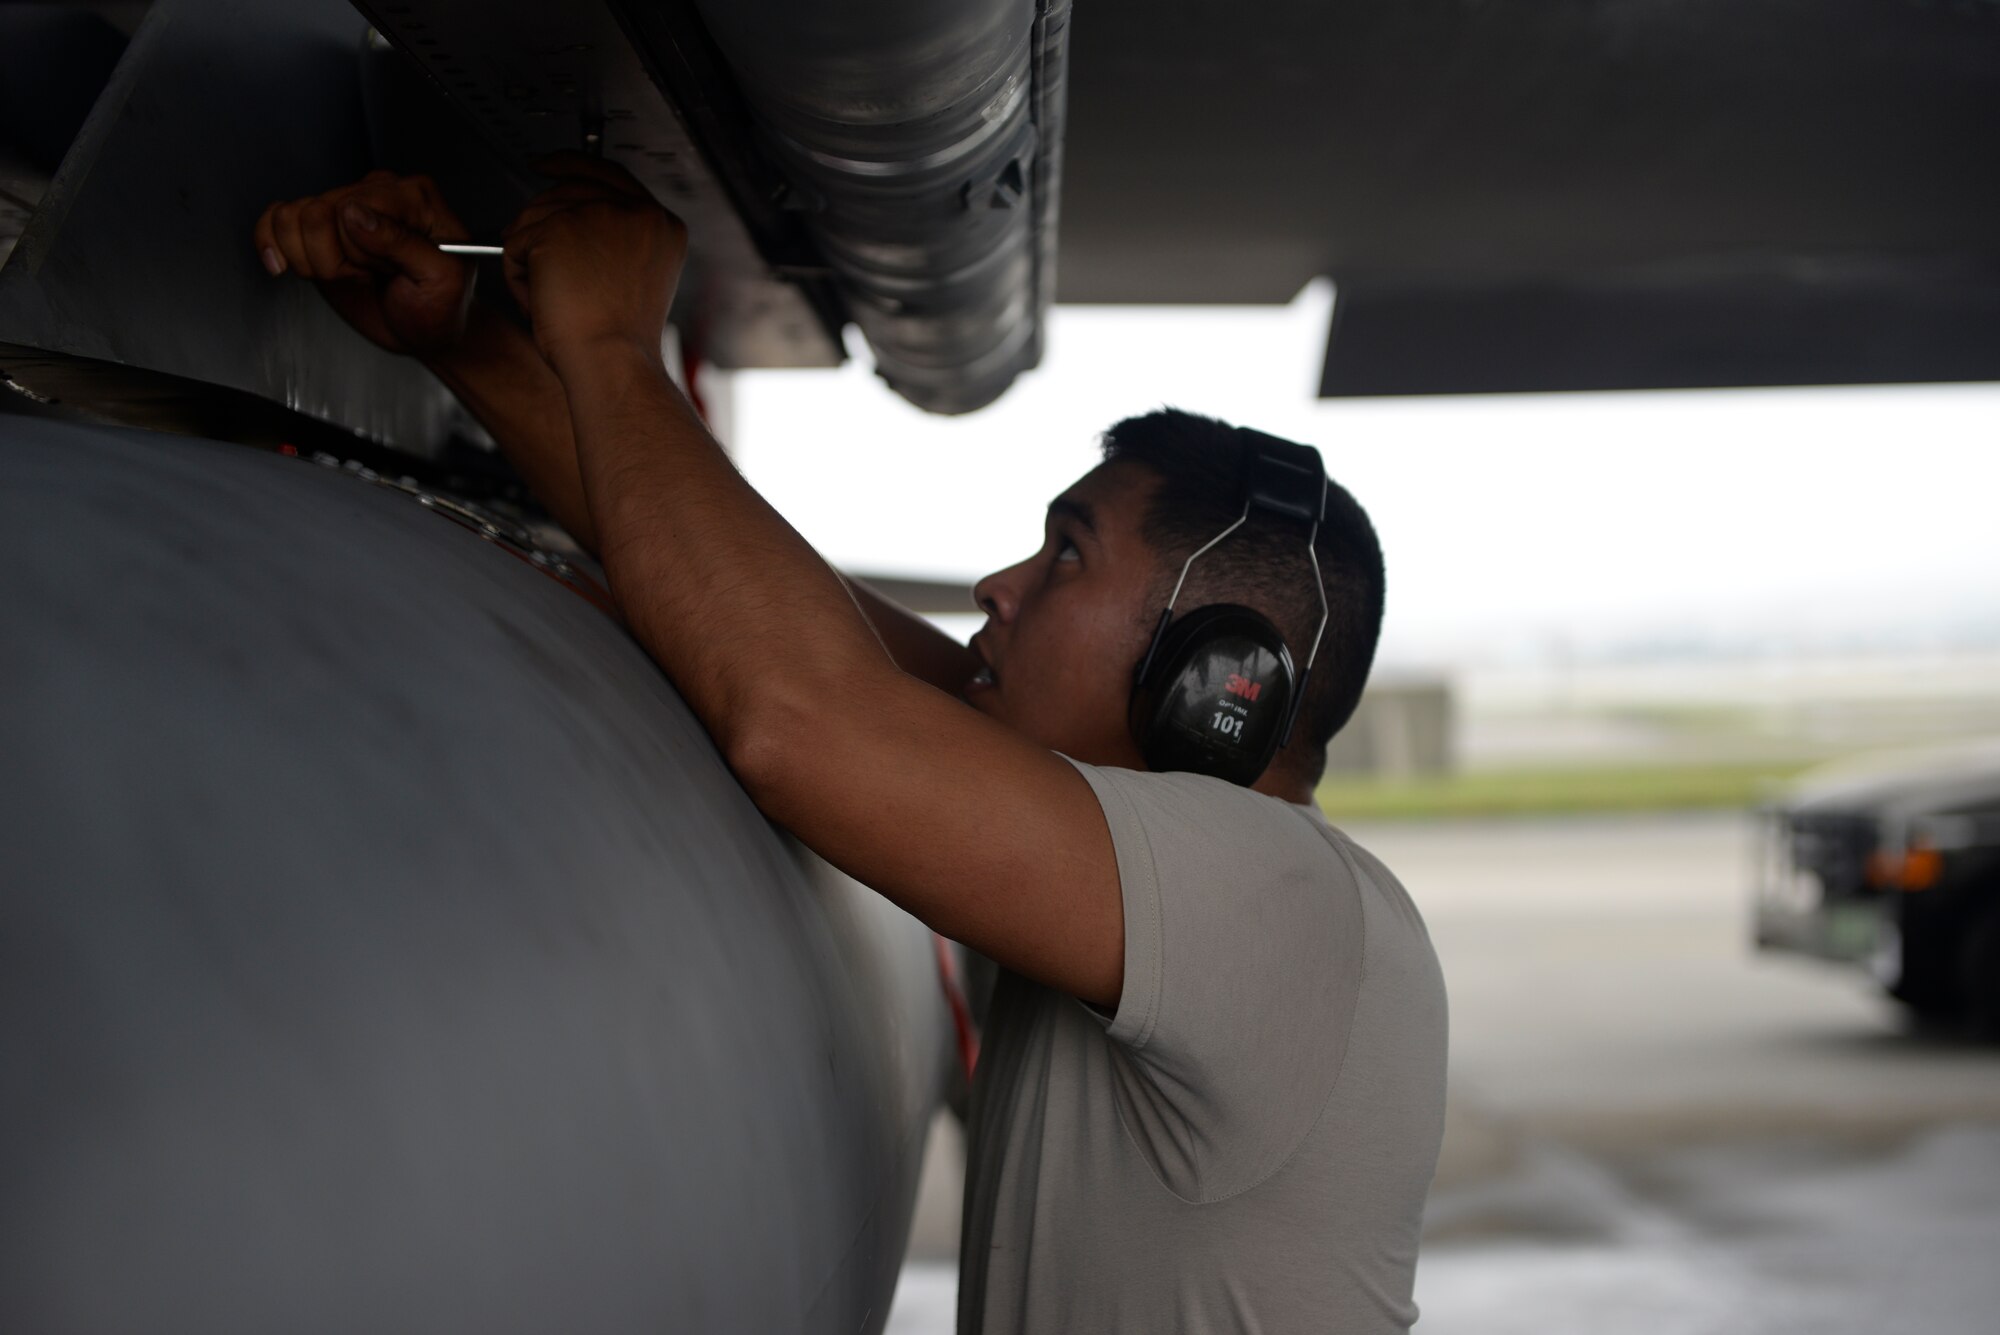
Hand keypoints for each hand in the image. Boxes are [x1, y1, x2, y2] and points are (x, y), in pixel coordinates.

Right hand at [253, 171, 475, 358]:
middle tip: (372, 276)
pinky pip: (275, 218)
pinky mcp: (318, 230)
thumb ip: (400, 243)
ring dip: (312, 259)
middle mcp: (376, 192)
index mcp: (413, 196)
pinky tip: (283, 265)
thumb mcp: (440, 278)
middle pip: (318, 213)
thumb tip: (353, 213)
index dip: (361, 249)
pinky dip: (271, 243)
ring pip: (292, 217)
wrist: (429, 332)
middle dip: (338, 260)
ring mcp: (344, 208)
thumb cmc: (443, 307)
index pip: (355, 206)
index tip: (387, 272)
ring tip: (349, 275)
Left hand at [500, 154, 688, 372]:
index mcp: (661, 226)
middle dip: (539, 221)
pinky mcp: (559, 227)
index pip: (611, 176)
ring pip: (537, 216)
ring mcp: (598, 215)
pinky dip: (517, 277)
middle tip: (524, 249)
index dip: (573, 165)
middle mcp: (637, 212)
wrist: (613, 364)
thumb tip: (567, 222)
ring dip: (531, 260)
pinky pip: (515, 243)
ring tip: (555, 300)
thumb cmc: (621, 343)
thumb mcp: (632, 280)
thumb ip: (614, 241)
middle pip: (567, 187)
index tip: (546, 165)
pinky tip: (543, 302)